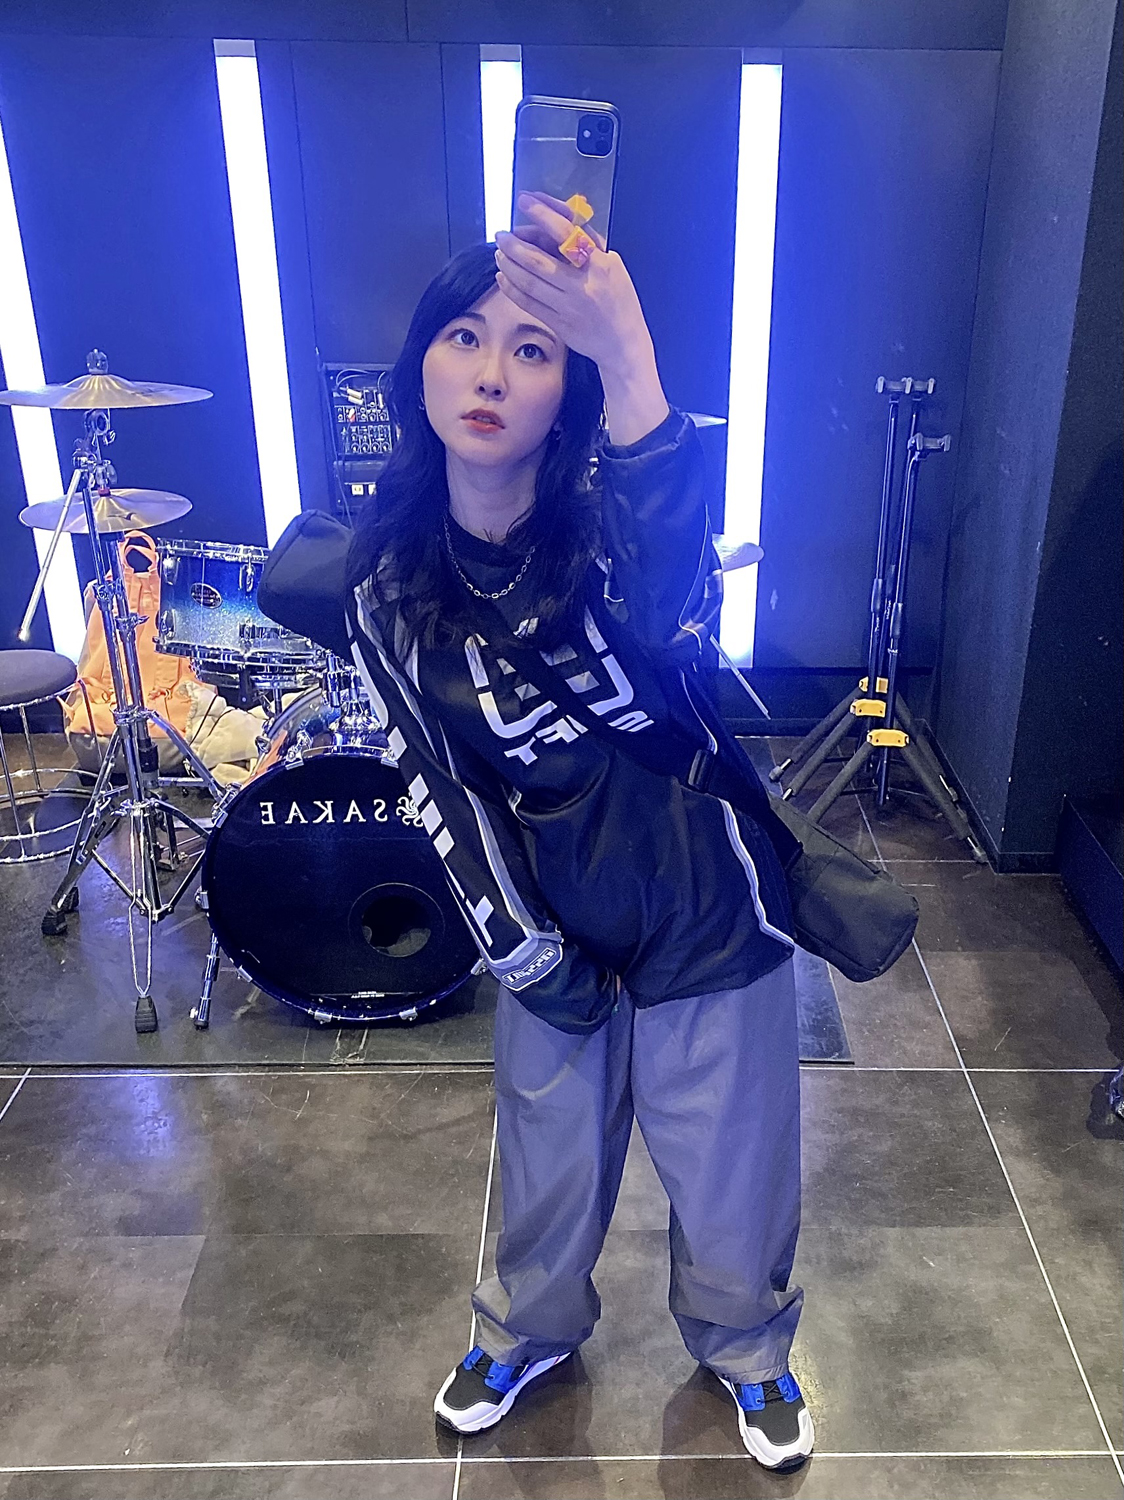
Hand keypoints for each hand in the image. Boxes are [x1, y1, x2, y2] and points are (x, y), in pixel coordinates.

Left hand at [495, 193, 654, 382]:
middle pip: (538, 260)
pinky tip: (503, 277)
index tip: (524, 200)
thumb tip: (554, 222)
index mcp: (600, 264)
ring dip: (509, 264)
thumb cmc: (619, 300)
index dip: (541, 213)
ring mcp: (570, 307)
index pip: (565, 231)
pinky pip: (529, 304)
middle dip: (514, 244)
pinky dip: (512, 289)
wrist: (624, 343)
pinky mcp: (560, 325)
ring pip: (529, 282)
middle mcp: (584, 285)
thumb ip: (587, 243)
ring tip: (499, 253)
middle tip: (501, 234)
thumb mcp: (612, 264)